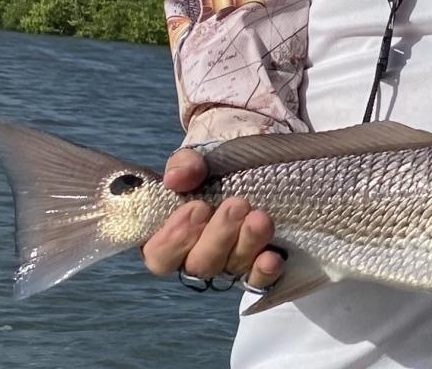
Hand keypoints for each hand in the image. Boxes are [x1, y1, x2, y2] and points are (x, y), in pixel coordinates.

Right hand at [141, 148, 284, 290]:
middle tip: (236, 205)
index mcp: (174, 231)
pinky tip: (272, 257)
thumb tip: (176, 178)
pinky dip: (264, 271)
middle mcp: (200, 253)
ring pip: (232, 268)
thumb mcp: (198, 154)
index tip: (196, 207)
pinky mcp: (259, 263)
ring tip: (260, 217)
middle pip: (200, 264)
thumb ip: (184, 164)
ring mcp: (231, 260)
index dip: (174, 239)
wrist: (255, 152)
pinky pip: (260, 279)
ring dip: (246, 244)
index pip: (160, 255)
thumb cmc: (217, 160)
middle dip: (218, 235)